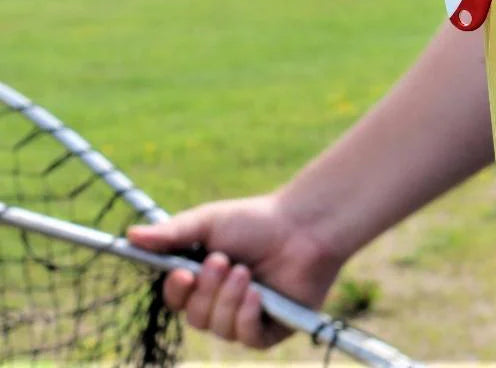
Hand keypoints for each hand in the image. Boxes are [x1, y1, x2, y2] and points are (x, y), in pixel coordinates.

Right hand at [127, 192, 343, 348]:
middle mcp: (223, 302)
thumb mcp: (210, 221)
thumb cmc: (257, 220)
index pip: (177, 298)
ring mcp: (246, 318)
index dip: (176, 291)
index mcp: (205, 279)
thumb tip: (130, 236)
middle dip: (208, 290)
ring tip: (246, 271)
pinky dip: (248, 315)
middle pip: (195, 317)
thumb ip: (172, 233)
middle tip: (224, 261)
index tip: (182, 272)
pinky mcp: (271, 329)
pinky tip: (258, 295)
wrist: (303, 226)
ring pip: (219, 328)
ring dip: (229, 298)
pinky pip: (246, 337)